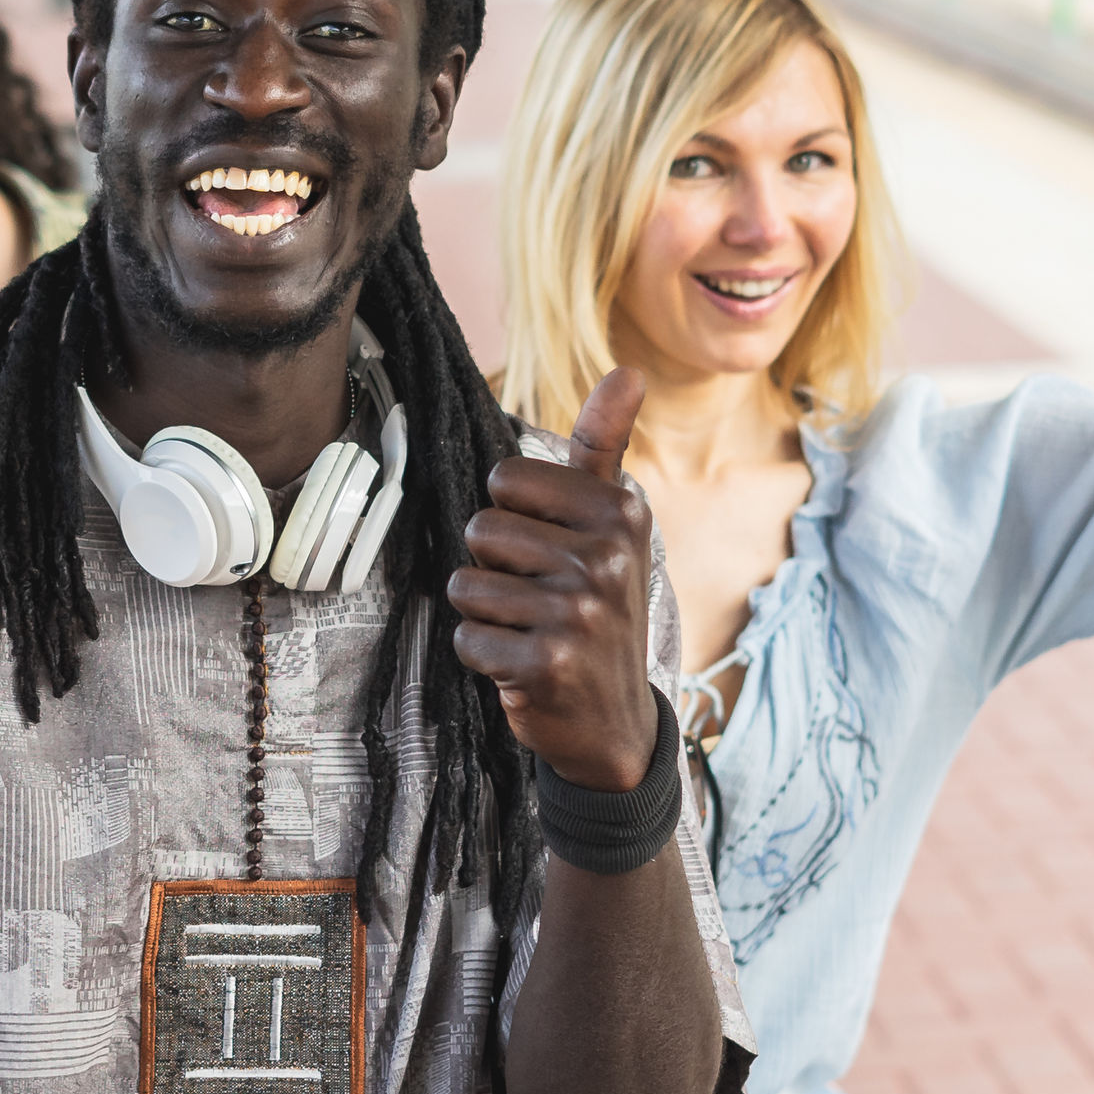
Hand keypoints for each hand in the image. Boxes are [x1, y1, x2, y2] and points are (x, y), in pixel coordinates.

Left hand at [448, 369, 659, 792]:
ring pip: (466, 584)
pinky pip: (467, 638)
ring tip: (529, 632)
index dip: (512, 519)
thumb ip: (604, 448)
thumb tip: (627, 370)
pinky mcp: (547, 663)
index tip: (550, 553)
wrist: (614, 723)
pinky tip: (523, 667)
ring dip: (485, 615)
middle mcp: (607, 558)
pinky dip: (482, 657)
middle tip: (538, 601)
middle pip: (480, 530)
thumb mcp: (613, 526)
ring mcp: (579, 612)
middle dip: (494, 569)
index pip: (506, 479)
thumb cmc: (599, 609)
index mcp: (620, 513)